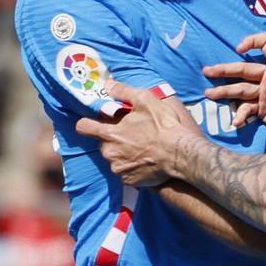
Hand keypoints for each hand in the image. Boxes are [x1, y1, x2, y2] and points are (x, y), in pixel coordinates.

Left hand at [73, 81, 201, 185]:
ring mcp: (119, 169)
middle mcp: (110, 153)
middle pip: (103, 144)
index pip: (84, 127)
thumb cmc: (163, 126)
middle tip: (132, 136)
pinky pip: (126, 173)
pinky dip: (133, 168)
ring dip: (123, 154)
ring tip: (142, 150)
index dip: (87, 123)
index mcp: (110, 134)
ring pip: (115, 159)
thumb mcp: (145, 100)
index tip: (94, 123)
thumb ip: (123, 92)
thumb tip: (108, 85)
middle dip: (114, 140)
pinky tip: (146, 162)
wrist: (180, 154)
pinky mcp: (130, 181)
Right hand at [201, 32, 265, 135]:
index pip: (264, 45)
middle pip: (243, 70)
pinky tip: (236, 122)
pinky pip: (245, 108)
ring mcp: (263, 94)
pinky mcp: (261, 109)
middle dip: (224, 71)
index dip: (251, 42)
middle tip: (206, 71)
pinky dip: (240, 114)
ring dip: (225, 92)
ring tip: (209, 94)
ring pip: (240, 89)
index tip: (239, 50)